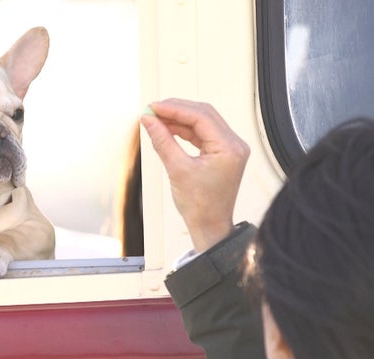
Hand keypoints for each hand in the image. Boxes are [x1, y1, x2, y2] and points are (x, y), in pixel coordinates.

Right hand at [140, 99, 249, 252]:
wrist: (210, 226)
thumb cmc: (199, 205)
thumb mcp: (177, 170)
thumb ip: (163, 141)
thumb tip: (148, 120)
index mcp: (229, 148)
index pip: (200, 117)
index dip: (174, 109)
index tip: (153, 107)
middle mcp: (234, 144)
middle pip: (203, 114)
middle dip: (176, 110)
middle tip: (152, 110)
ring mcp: (230, 148)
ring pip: (202, 122)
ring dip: (179, 119)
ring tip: (156, 119)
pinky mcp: (223, 153)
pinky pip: (203, 133)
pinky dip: (185, 130)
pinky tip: (168, 128)